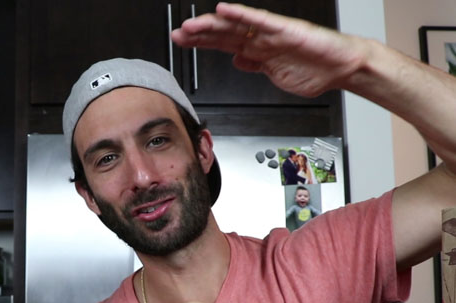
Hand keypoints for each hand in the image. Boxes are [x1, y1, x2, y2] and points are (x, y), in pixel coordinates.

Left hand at [171, 2, 369, 97]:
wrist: (342, 68)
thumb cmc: (314, 70)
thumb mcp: (274, 74)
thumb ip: (255, 66)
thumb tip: (237, 62)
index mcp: (257, 50)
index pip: (221, 44)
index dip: (200, 43)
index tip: (181, 43)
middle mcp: (261, 39)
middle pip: (223, 34)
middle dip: (198, 34)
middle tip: (177, 34)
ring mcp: (271, 33)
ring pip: (235, 26)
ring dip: (212, 24)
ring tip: (191, 25)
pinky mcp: (285, 29)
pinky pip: (259, 21)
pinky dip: (241, 15)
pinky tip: (225, 10)